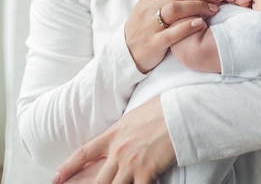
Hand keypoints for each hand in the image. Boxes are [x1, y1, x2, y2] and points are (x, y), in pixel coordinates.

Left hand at [53, 97, 173, 183]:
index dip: (67, 167)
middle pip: (96, 180)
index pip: (84, 153)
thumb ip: (121, 132)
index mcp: (113, 135)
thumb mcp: (133, 118)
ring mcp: (131, 162)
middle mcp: (118, 151)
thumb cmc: (160, 110)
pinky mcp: (146, 171)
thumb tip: (116, 138)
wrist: (178, 111)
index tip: (55, 178)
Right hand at [125, 0, 222, 72]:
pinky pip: (172, 33)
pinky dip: (188, 27)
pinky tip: (201, 23)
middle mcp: (148, 8)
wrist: (127, 51)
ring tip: (213, 9)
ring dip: (198, 7)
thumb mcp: (151, 4)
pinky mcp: (154, 43)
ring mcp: (150, 25)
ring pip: (175, 9)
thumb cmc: (145, 24)